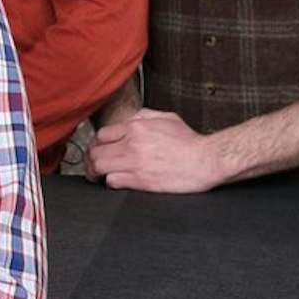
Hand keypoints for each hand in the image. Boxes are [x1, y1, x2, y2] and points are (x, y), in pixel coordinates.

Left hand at [85, 109, 226, 192]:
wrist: (206, 161)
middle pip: (96, 151)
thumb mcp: (168, 118)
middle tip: (93, 166)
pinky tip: (115, 182)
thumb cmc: (190, 142)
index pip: (102, 134)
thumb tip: (131, 118)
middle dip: (91, 159)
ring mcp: (135, 162)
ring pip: (99, 166)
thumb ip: (145, 116)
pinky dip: (110, 183)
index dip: (97, 144)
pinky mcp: (140, 180)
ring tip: (97, 176)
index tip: (98, 151)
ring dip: (96, 172)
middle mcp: (132, 143)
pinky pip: (112, 181)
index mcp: (137, 126)